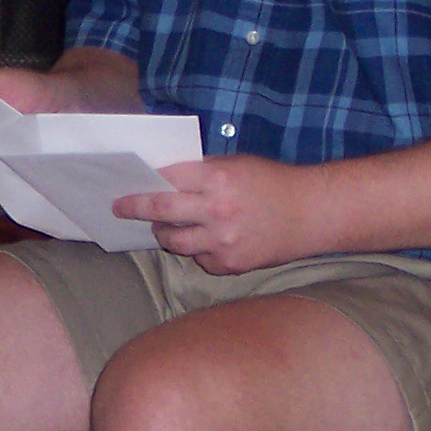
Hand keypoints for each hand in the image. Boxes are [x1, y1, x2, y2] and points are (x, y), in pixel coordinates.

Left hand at [114, 155, 316, 275]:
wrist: (310, 215)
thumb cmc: (272, 183)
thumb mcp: (237, 165)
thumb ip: (201, 173)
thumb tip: (163, 180)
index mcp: (218, 178)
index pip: (167, 178)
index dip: (144, 182)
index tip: (125, 186)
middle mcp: (217, 210)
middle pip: (160, 211)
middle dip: (135, 208)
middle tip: (120, 208)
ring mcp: (222, 241)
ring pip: (174, 241)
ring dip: (164, 233)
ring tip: (165, 227)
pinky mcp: (228, 264)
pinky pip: (198, 258)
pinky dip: (197, 249)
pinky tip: (207, 240)